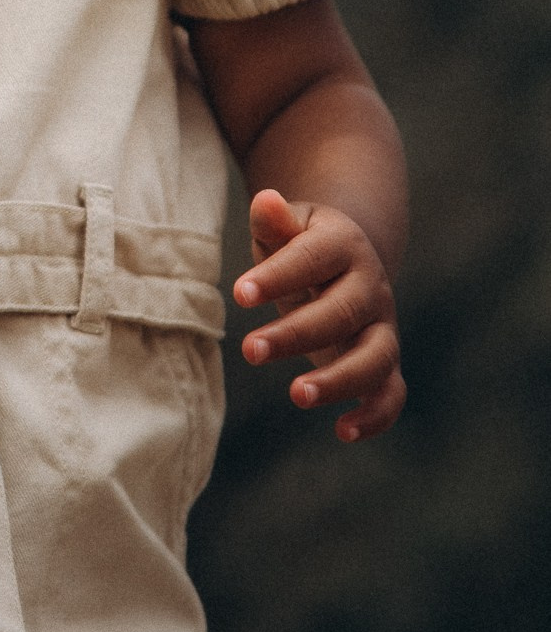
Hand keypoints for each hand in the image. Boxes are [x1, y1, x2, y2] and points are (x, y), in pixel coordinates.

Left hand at [234, 187, 404, 441]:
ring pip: (375, 357)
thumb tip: (265, 200)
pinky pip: (392, 393)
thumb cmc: (299, 246)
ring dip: (339, 379)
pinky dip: (376, 415)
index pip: (311, 259)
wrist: (346, 261)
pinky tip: (342, 431)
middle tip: (249, 350)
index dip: (278, 276)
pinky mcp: (386, 362)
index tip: (239, 294)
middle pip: (341, 312)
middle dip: (296, 333)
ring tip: (296, 395)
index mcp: (343, 244)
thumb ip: (274, 221)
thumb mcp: (286, 229)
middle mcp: (370, 286)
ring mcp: (382, 326)